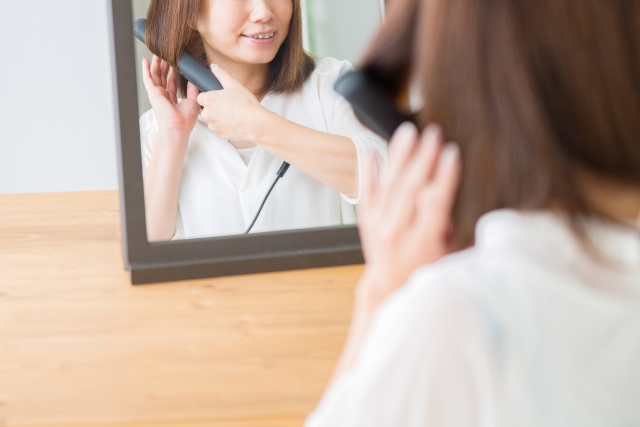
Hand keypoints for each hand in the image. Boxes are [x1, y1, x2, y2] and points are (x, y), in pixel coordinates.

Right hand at [142, 55, 200, 137]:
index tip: (176, 63)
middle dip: (164, 65)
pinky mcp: (152, 92)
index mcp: (172, 99)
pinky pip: (147, 78)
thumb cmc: (184, 121)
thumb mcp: (193, 101)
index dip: (173, 72)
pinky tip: (145, 60)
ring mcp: (157, 94)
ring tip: (157, 53)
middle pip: (162, 77)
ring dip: (156, 64)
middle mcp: (164, 96)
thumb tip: (194, 79)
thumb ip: (192, 89)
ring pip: (155, 75)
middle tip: (165, 55)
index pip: (172, 82)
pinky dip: (145, 69)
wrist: (177, 128)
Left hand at [196, 65, 266, 141]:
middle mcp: (207, 114)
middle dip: (215, 108)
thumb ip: (221, 74)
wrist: (256, 123)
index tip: (219, 98)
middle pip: (207, 109)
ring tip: (234, 114)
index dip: (210, 96)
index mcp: (208, 100)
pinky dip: (226, 127)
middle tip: (229, 105)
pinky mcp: (219, 135)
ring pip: (213, 120)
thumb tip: (214, 67)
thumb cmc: (246, 104)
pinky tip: (235, 122)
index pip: (201, 97)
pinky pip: (220, 129)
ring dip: (220, 118)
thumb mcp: (234, 84)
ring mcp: (213, 125)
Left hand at [356, 122, 460, 304]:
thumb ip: (451, 228)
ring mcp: (378, 225)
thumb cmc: (426, 270)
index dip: (444, 178)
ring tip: (408, 131)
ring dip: (399, 156)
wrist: (390, 287)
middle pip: (409, 190)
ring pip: (388, 185)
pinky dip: (368, 171)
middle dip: (423, 158)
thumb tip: (458, 200)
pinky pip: (366, 192)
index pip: (434, 205)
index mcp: (422, 242)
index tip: (452, 153)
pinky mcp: (366, 220)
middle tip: (433, 133)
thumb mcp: (448, 256)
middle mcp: (397, 233)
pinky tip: (372, 151)